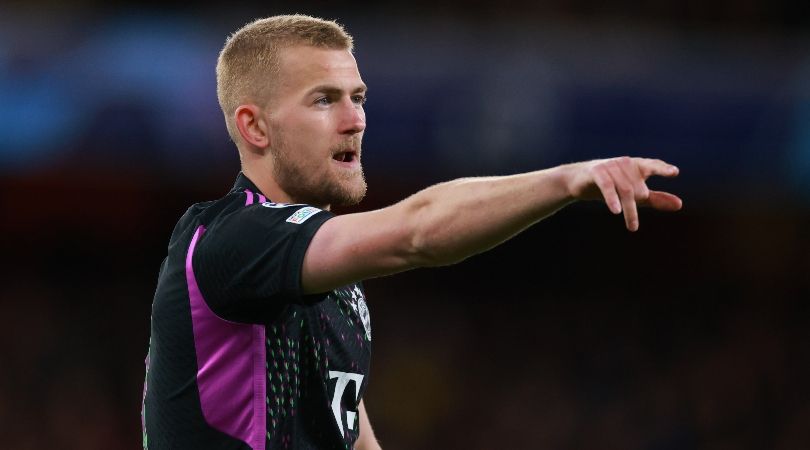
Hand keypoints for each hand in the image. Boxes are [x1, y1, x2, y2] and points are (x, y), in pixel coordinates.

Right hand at [566, 157, 681, 230]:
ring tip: (632, 227)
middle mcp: (624, 163)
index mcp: (636, 165)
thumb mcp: (633, 194)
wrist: (577, 181)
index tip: (674, 173)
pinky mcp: (596, 172)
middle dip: (637, 206)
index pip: (652, 165)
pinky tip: (616, 211)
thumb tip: (680, 204)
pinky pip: (607, 186)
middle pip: (638, 188)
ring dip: (629, 210)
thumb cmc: (609, 186)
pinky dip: (612, 199)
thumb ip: (655, 198)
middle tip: (633, 223)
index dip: (662, 169)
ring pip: (625, 190)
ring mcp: (610, 166)